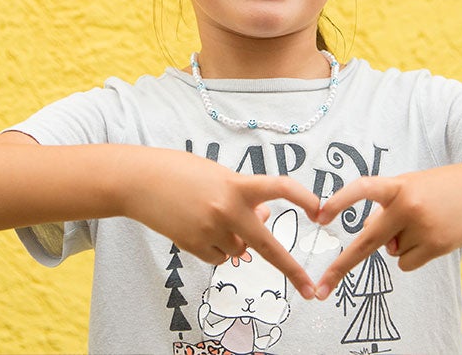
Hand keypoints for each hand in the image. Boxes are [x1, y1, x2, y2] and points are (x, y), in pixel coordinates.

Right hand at [119, 147, 320, 298]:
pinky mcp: (192, 245)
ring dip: (235, 242)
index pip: (280, 189)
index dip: (305, 199)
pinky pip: (219, 258)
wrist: (138, 181)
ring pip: (239, 251)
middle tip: (310, 289)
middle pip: (268, 245)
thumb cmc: (181, 172)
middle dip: (292, 270)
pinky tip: (198, 228)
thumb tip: (263, 220)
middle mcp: (227, 210)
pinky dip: (217, 249)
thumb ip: (244, 196)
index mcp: (237, 185)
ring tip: (209, 217)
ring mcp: (209, 230)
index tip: (323, 211)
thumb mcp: (218, 176)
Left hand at [313, 159, 461, 299]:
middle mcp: (408, 206)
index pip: (362, 189)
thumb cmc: (446, 186)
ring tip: (428, 221)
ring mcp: (423, 228)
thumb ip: (389, 208)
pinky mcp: (438, 246)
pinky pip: (407, 262)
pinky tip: (434, 236)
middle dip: (341, 266)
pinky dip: (414, 255)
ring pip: (391, 252)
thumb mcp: (414, 186)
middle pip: (366, 241)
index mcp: (398, 184)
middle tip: (321, 287)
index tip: (319, 216)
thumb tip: (377, 244)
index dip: (340, 202)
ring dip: (401, 243)